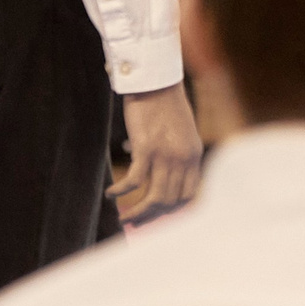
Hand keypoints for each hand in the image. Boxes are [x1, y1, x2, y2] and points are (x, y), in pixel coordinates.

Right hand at [112, 84, 202, 223]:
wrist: (156, 82)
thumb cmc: (164, 105)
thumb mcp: (179, 132)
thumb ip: (175, 153)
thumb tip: (155, 172)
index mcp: (194, 155)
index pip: (189, 195)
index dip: (173, 210)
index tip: (156, 216)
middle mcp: (184, 159)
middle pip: (170, 201)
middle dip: (151, 217)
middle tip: (134, 223)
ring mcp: (166, 155)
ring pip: (155, 198)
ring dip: (138, 213)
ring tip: (123, 219)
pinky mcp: (146, 148)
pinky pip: (134, 181)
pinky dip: (121, 191)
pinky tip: (110, 194)